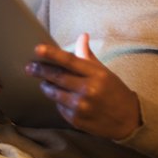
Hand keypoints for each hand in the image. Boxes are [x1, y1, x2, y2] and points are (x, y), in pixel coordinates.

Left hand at [26, 33, 140, 139]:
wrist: (127, 119)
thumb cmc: (115, 91)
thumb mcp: (104, 71)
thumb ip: (88, 56)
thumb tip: (82, 36)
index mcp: (96, 75)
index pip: (70, 61)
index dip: (52, 54)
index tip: (37, 49)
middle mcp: (88, 90)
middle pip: (57, 77)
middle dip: (40, 71)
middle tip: (29, 67)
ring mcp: (81, 107)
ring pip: (54, 93)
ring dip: (46, 86)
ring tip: (44, 82)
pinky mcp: (76, 120)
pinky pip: (59, 107)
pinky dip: (57, 100)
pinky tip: (60, 97)